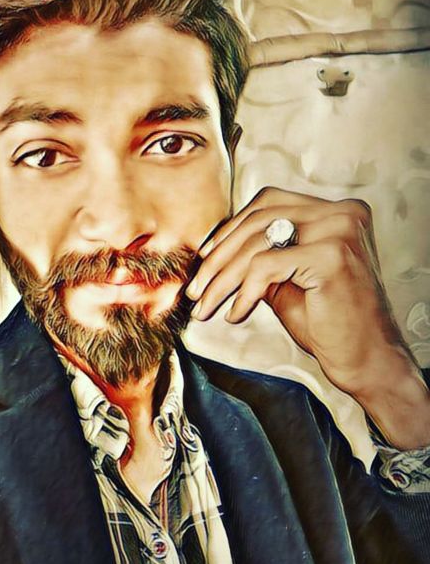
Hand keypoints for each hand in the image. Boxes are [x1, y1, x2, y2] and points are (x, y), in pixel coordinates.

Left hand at [186, 187, 429, 448]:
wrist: (366, 360)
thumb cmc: (329, 322)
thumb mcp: (287, 279)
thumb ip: (260, 255)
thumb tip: (213, 249)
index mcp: (337, 211)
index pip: (269, 203)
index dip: (231, 229)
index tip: (204, 258)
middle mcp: (342, 212)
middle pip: (259, 219)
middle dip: (220, 256)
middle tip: (196, 288)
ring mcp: (340, 230)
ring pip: (257, 243)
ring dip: (223, 278)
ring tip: (207, 305)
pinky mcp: (332, 256)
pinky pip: (266, 265)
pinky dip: (244, 291)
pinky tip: (236, 313)